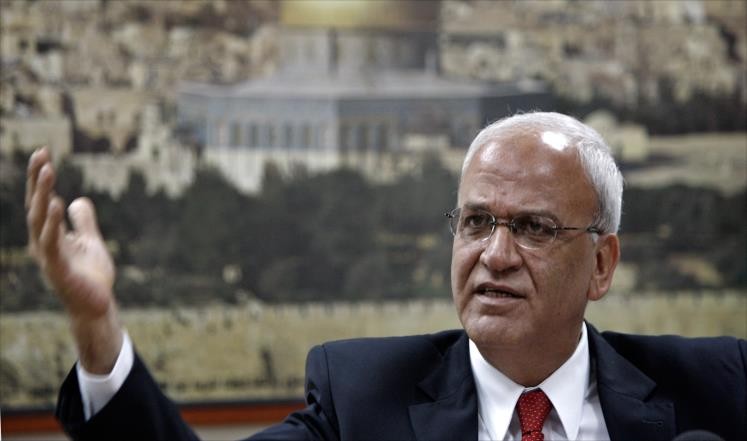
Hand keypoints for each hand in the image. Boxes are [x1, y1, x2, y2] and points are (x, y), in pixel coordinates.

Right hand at [26, 147, 122, 372]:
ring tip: (47, 171)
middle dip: (37, 179)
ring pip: (40, 220)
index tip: (43, 152)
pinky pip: (52, 241)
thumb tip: (76, 200)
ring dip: (42, 194)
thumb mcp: (90, 241)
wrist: (97, 305)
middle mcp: (43, 242)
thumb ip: (83, 222)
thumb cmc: (90, 276)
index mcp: (48, 234)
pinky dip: (53, 222)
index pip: (41, 201)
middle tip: (42, 153)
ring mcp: (48, 255)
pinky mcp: (58, 268)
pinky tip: (57, 203)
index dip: (39, 178)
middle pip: (37, 205)